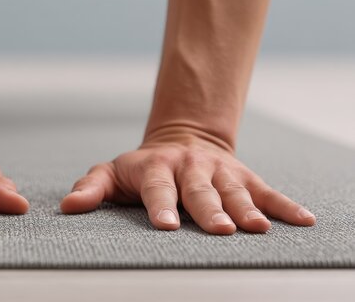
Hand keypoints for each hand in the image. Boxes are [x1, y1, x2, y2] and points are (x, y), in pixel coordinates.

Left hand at [60, 134, 315, 234]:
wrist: (182, 139)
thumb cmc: (143, 168)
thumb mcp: (113, 172)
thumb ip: (92, 188)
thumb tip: (67, 207)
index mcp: (156, 169)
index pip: (158, 189)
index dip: (162, 206)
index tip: (167, 226)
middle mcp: (190, 169)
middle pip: (201, 192)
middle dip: (210, 211)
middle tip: (221, 230)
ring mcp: (219, 173)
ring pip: (235, 192)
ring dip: (248, 209)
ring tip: (259, 228)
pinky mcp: (243, 177)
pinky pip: (266, 191)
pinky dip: (284, 205)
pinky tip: (302, 220)